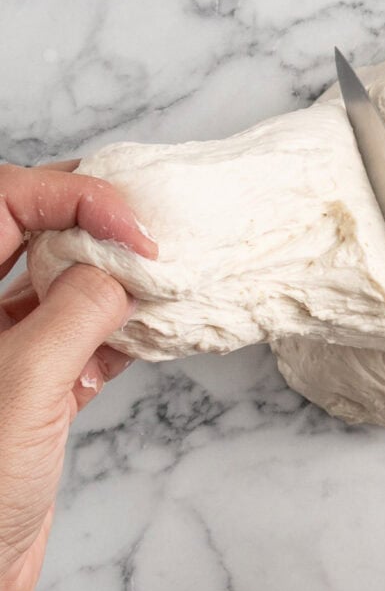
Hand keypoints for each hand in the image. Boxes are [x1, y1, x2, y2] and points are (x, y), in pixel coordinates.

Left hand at [0, 163, 156, 590]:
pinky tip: (152, 332)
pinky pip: (81, 342)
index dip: (71, 195)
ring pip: (61, 286)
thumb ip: (76, 312)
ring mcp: (2, 354)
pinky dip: (119, 334)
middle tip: (149, 226)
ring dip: (113, 280)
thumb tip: (119, 270)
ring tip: (162, 277)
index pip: (5, 200)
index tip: (131, 225)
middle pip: (33, 232)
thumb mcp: (23, 384)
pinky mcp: (32, 394)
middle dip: (93, 221)